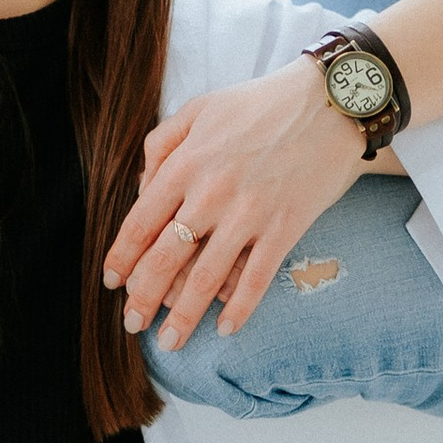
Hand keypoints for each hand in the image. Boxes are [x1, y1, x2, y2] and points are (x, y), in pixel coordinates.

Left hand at [103, 62, 366, 344]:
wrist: (331, 101)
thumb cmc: (262, 104)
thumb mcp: (200, 108)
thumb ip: (162, 143)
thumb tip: (141, 187)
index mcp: (187, 163)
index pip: (141, 221)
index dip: (123, 256)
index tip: (112, 281)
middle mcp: (212, 192)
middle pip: (166, 256)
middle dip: (143, 297)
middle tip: (131, 324)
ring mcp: (250, 213)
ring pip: (206, 277)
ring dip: (183, 316)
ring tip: (170, 342)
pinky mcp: (285, 226)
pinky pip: (257, 277)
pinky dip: (240, 307)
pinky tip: (225, 329)